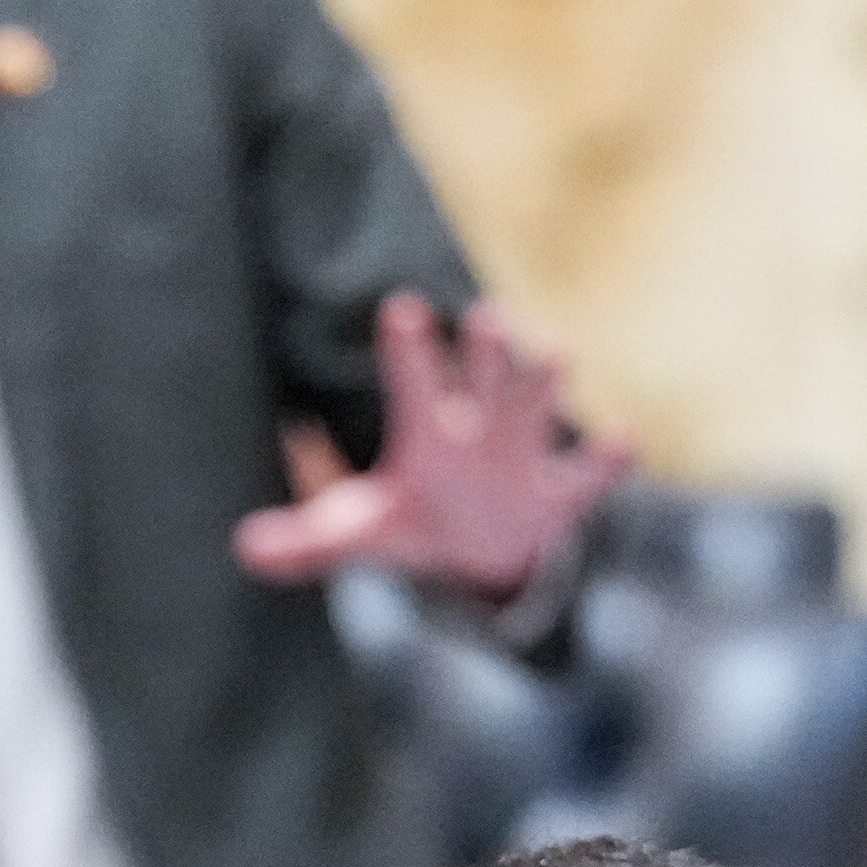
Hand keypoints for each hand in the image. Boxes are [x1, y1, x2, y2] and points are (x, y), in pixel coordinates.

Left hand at [231, 293, 632, 596]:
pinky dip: (606, 458)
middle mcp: (480, 426)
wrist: (485, 557)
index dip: (409, 348)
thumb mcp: (363, 533)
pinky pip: (588, 474)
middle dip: (488, 350)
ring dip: (545, 381)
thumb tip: (244, 550)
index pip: (414, 378)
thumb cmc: (417, 524)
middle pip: (484, 376)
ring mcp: (526, 453)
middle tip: (489, 317)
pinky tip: (622, 438)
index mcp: (429, 427)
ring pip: (537, 406)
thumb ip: (309, 540)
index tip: (401, 310)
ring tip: (555, 352)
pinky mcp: (563, 492)